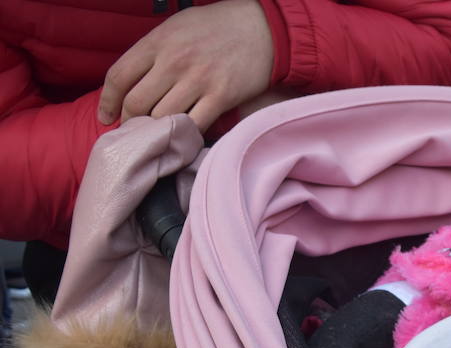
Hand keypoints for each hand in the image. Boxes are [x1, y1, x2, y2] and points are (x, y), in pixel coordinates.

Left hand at [98, 0, 272, 131]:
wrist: (263, 28)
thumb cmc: (218, 26)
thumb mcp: (177, 27)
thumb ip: (155, 50)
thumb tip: (137, 79)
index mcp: (157, 42)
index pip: (119, 77)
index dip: (108, 102)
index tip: (107, 116)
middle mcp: (173, 62)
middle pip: (136, 103)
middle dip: (131, 121)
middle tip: (135, 130)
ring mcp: (198, 80)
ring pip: (162, 118)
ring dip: (157, 131)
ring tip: (159, 136)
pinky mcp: (221, 97)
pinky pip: (195, 125)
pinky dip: (186, 135)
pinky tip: (184, 137)